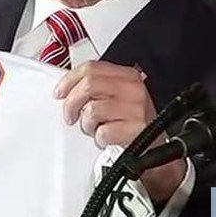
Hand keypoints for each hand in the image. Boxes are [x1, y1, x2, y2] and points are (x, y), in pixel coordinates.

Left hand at [54, 61, 185, 203]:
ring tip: (95, 129)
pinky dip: (100, 138)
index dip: (70, 80)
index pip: (91, 68)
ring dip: (87, 124)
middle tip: (70, 116)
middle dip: (72, 103)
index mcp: (128, 76)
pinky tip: (107, 138)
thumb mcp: (119, 97)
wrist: (155, 148)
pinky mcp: (134, 129)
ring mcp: (135, 109)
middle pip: (89, 86)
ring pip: (92, 110)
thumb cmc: (134, 122)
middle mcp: (133, 89)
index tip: (60, 93)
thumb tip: (67, 89)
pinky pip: (102, 132)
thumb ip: (97, 88)